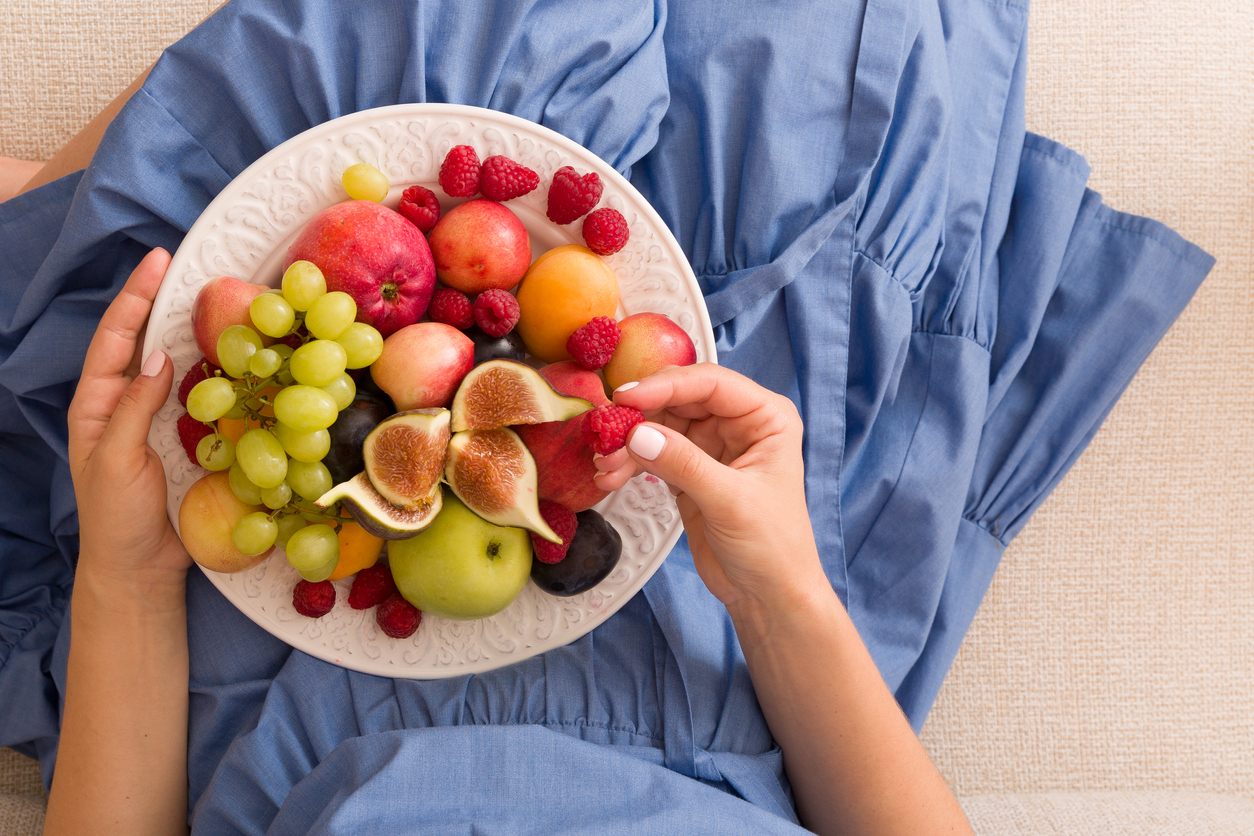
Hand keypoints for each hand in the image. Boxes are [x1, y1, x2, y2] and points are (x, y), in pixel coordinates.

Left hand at [67, 248, 189, 599]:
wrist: (140, 567)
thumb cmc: (116, 518)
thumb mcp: (117, 461)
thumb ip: (134, 408)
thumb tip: (159, 359)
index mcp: (97, 405)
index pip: (115, 339)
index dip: (134, 298)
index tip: (157, 262)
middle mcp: (126, 404)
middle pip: (143, 340)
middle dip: (160, 301)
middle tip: (188, 266)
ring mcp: (158, 420)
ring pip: (175, 364)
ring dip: (192, 332)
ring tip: (216, 300)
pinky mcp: (187, 438)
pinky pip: (203, 396)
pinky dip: (217, 371)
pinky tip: (238, 357)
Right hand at [593, 364, 826, 611]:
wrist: (767, 594)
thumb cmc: (773, 546)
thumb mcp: (730, 501)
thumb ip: (685, 464)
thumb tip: (638, 434)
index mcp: (765, 417)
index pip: (710, 383)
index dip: (666, 385)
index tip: (625, 397)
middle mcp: (738, 424)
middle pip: (678, 399)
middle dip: (639, 415)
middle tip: (605, 432)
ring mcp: (711, 446)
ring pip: (659, 425)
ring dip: (628, 442)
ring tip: (605, 465)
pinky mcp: (689, 470)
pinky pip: (652, 452)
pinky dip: (629, 461)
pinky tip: (611, 476)